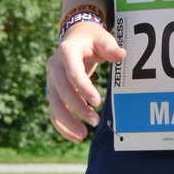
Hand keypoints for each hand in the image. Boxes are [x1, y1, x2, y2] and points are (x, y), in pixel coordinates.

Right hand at [46, 21, 126, 141]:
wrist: (76, 35)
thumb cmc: (93, 38)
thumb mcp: (103, 38)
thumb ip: (111, 48)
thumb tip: (122, 55)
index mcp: (67, 51)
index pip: (72, 73)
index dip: (84, 88)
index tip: (98, 102)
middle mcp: (54, 66)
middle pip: (62, 91)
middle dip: (78, 108)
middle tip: (96, 121)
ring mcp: (51, 79)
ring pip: (54, 104)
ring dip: (68, 121)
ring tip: (84, 135)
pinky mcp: (53, 90)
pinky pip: (53, 111)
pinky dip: (62, 126)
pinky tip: (76, 137)